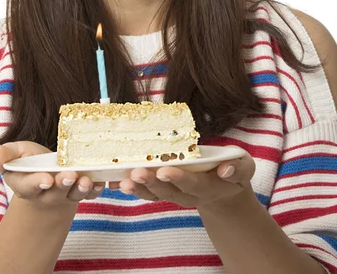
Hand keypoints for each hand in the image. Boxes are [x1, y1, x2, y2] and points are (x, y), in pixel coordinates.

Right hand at [0, 141, 104, 208]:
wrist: (44, 174)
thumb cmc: (27, 162)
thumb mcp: (13, 154)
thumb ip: (4, 155)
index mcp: (26, 185)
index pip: (29, 187)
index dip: (37, 183)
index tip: (45, 179)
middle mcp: (46, 193)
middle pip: (54, 192)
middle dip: (62, 184)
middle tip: (69, 175)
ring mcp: (64, 194)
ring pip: (73, 194)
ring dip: (80, 188)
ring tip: (85, 179)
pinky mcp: (80, 191)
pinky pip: (90, 194)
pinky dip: (96, 189)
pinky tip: (100, 181)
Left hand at [118, 147, 254, 209]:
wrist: (224, 188)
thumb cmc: (233, 170)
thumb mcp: (244, 166)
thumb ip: (238, 168)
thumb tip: (225, 169)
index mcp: (210, 187)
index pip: (194, 184)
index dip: (179, 179)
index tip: (165, 170)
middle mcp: (190, 194)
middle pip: (169, 191)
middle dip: (152, 182)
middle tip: (138, 173)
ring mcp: (175, 194)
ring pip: (155, 194)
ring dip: (139, 188)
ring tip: (124, 181)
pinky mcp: (164, 191)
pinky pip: (147, 193)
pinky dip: (132, 188)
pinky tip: (118, 182)